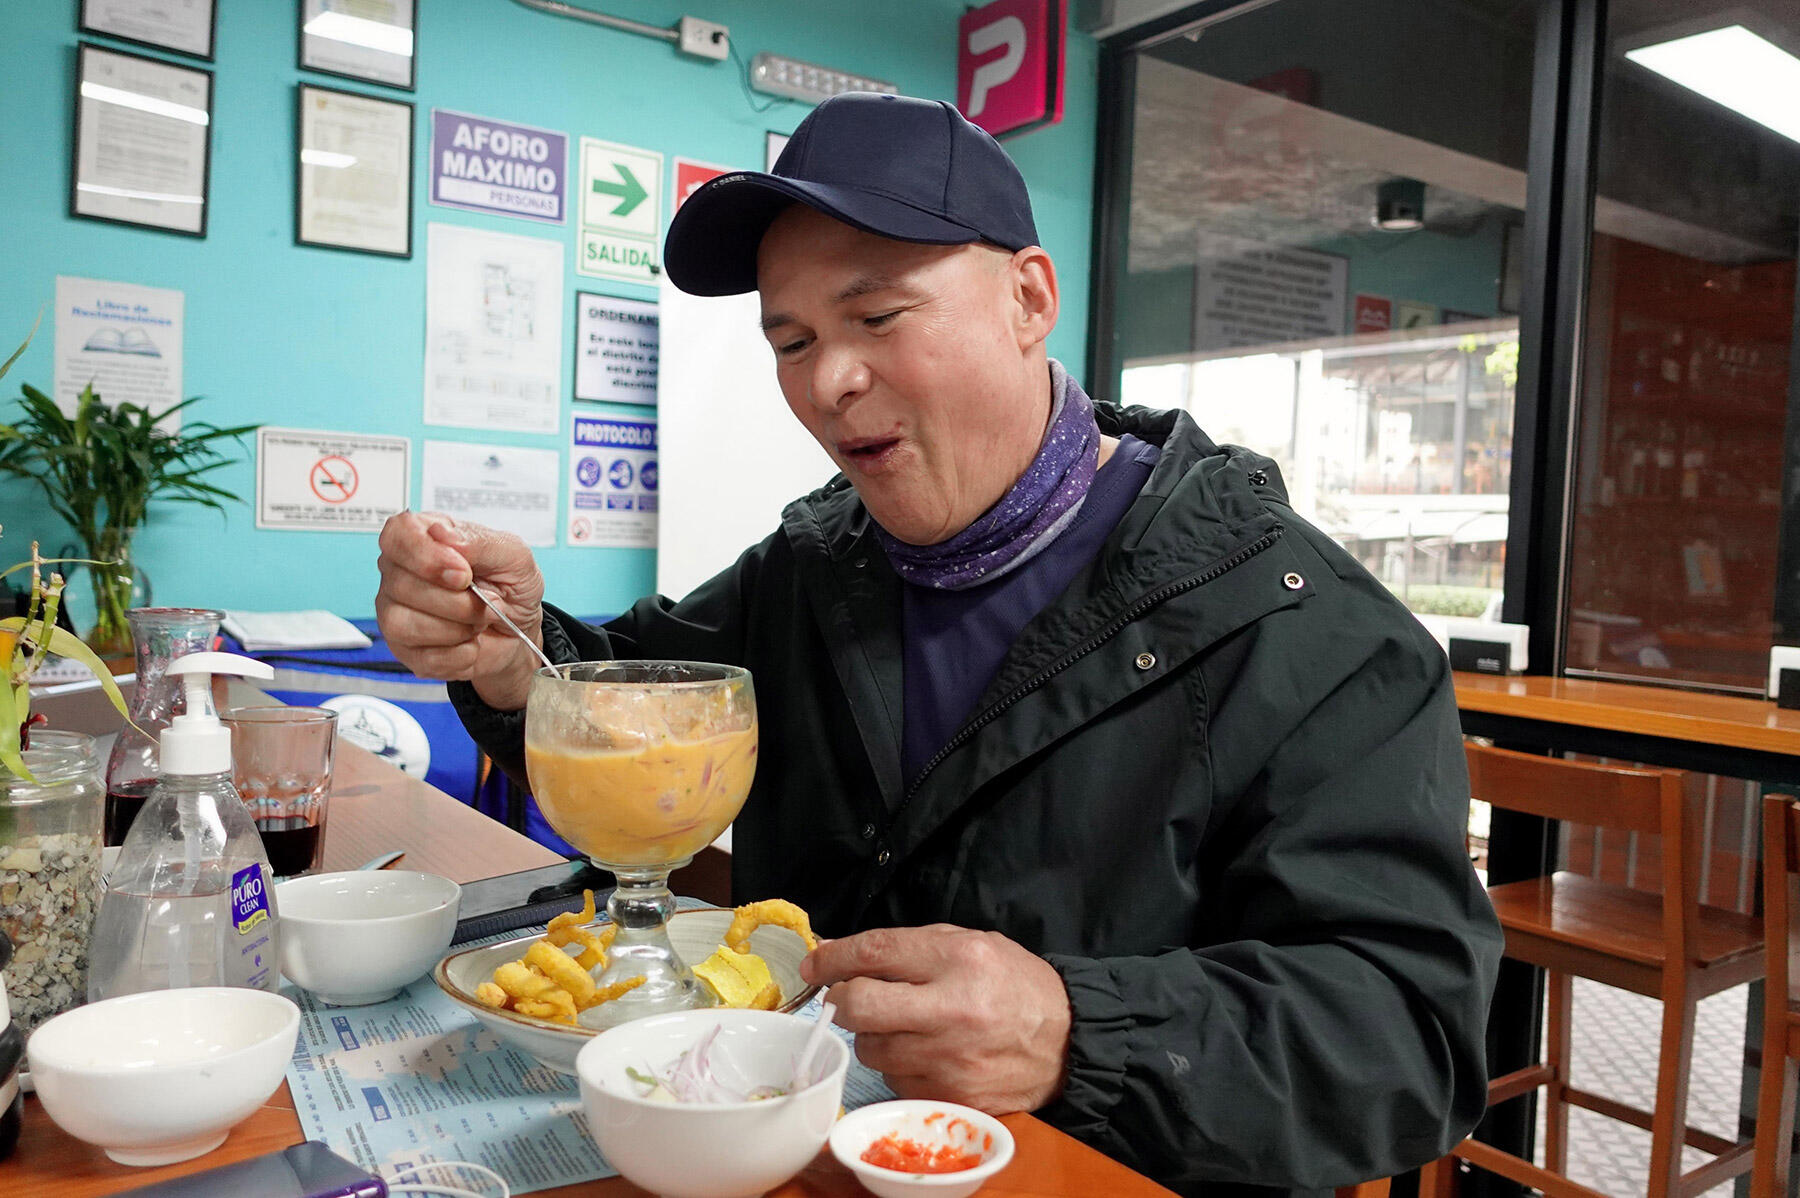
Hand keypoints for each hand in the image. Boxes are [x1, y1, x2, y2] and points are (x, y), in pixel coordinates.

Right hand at [374, 511, 544, 710]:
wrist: (520, 631)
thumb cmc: (510, 587)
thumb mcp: (513, 555)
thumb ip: (479, 542)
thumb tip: (442, 534)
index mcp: (423, 537)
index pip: (397, 535)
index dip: (427, 557)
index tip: (463, 574)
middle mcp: (400, 572)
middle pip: (402, 585)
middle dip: (458, 602)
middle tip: (488, 602)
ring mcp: (396, 612)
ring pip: (402, 623)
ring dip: (457, 629)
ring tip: (479, 623)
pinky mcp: (405, 650)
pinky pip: (422, 657)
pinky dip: (459, 654)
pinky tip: (471, 643)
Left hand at [801, 924, 1071, 1112]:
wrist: (1068, 1042)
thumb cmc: (1014, 987)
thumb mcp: (970, 945)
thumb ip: (907, 948)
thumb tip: (840, 953)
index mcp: (959, 959)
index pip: (874, 953)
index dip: (832, 957)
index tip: (814, 963)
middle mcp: (952, 1010)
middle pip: (859, 1006)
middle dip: (842, 1000)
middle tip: (849, 998)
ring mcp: (951, 1059)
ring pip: (871, 1049)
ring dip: (875, 1037)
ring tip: (908, 1026)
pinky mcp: (951, 1096)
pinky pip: (896, 1081)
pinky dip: (900, 1067)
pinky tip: (928, 1054)